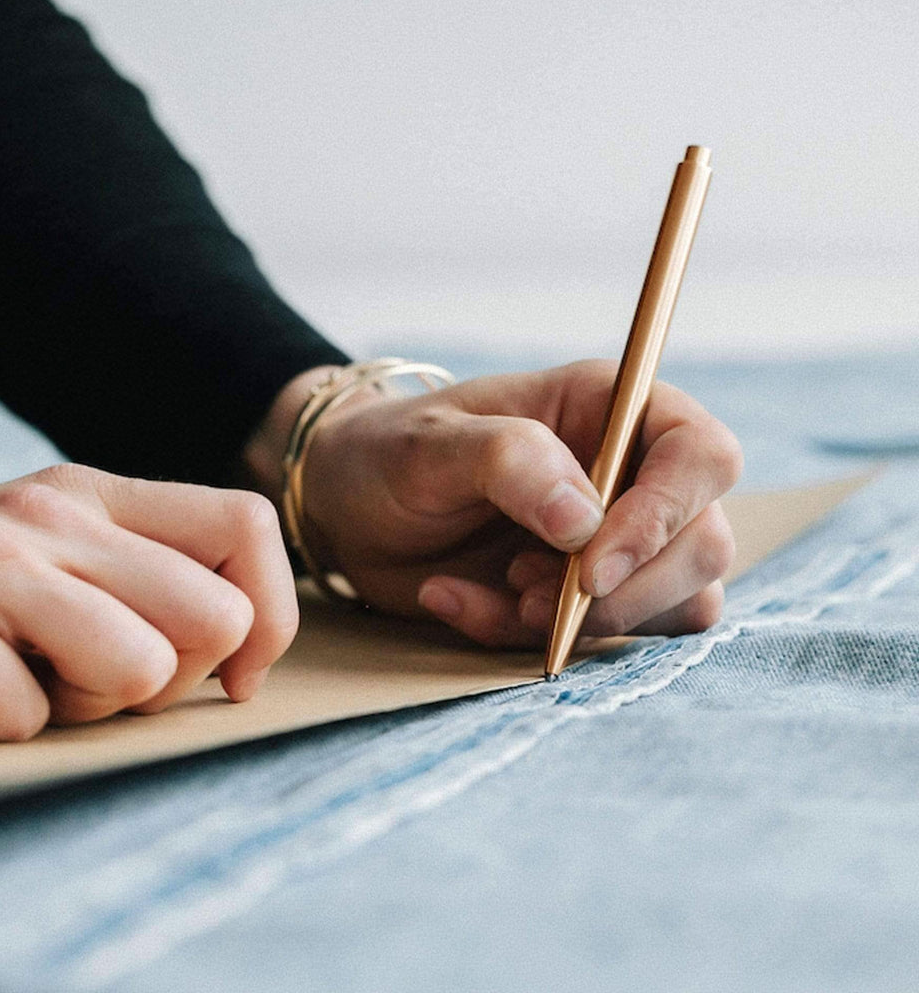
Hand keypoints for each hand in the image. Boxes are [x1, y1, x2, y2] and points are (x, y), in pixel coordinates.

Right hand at [0, 464, 296, 738]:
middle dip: (175, 680)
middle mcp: (52, 512)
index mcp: (97, 494)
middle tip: (99, 679)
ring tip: (28, 679)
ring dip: (90, 708)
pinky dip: (4, 728)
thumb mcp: (57, 558)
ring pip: (141, 669)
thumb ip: (150, 579)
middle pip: (216, 615)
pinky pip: (31, 719)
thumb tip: (253, 642)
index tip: (236, 674)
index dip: (271, 613)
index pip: (247, 524)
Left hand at [296, 360, 741, 647]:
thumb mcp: (428, 445)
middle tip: (528, 590)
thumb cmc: (387, 454)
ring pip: (675, 603)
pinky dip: (538, 639)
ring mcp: (616, 540)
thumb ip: (509, 460)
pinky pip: (607, 641)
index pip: (702, 454)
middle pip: (704, 544)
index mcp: (608, 409)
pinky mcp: (589, 596)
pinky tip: (467, 604)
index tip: (591, 564)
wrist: (348, 508)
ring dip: (586, 621)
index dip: (668, 513)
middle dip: (625, 589)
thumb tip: (587, 520)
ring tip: (499, 592)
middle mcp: (629, 474)